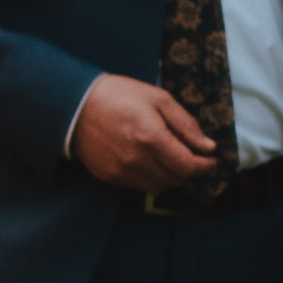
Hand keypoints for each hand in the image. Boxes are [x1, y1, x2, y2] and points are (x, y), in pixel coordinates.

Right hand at [69, 75, 226, 189]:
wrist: (73, 104)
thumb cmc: (118, 95)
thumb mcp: (158, 98)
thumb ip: (186, 124)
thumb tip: (208, 146)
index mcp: (151, 137)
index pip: (188, 166)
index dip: (204, 165)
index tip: (209, 158)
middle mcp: (136, 159)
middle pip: (176, 179)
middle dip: (188, 168)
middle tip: (188, 154)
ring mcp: (121, 170)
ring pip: (160, 186)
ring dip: (169, 175)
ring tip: (166, 158)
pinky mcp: (108, 176)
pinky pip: (139, 186)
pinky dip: (149, 177)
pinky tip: (145, 160)